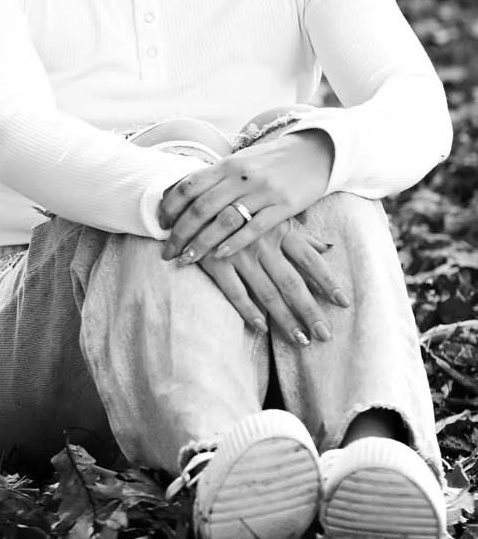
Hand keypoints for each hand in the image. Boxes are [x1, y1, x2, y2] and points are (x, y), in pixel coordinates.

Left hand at [160, 128, 332, 264]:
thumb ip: (213, 178)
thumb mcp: (239, 162)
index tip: (160, 226)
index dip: (170, 207)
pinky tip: (220, 256)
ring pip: (224, 221)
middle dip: (180, 233)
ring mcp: (263, 191)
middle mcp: (242, 177)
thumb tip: (177, 194)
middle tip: (168, 252)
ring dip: (202, 243)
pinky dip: (235, 243)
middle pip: (201, 208)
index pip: (188, 186)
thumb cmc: (270, 161)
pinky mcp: (285, 206)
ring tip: (187, 259)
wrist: (315, 153)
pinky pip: (255, 228)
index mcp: (227, 164)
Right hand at [191, 220, 348, 345]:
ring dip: (284, 318)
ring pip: (267, 292)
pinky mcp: (215, 262)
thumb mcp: (271, 214)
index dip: (327, 281)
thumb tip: (328, 247)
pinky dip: (248, 310)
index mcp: (280, 229)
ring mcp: (238, 254)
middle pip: (292, 283)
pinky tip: (262, 327)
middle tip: (324, 334)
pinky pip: (234, 291)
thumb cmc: (239, 207)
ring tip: (300, 339)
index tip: (343, 302)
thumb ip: (300, 234)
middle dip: (310, 310)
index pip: (310, 260)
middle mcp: (263, 243)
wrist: (194, 199)